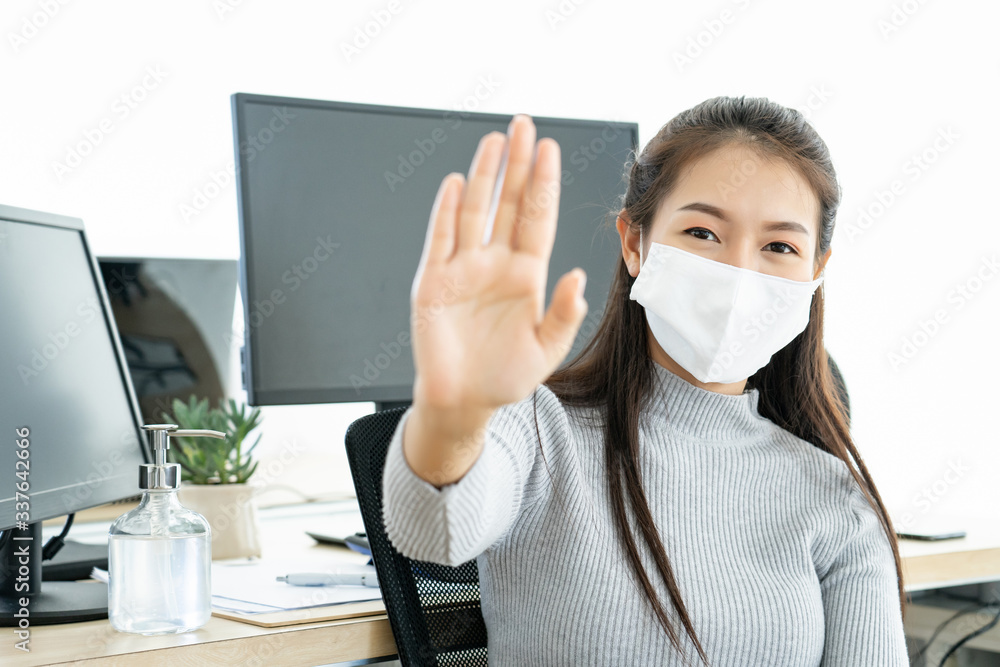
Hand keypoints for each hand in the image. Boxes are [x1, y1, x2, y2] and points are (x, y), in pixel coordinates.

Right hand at [410, 114, 588, 412]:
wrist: (462, 403)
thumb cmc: (504, 378)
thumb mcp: (546, 351)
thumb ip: (563, 315)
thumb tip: (577, 277)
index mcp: (526, 276)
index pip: (538, 219)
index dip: (545, 185)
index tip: (551, 150)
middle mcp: (495, 264)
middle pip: (508, 204)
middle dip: (518, 166)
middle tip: (524, 126)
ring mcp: (463, 270)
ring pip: (475, 212)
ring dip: (485, 177)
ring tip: (495, 142)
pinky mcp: (433, 283)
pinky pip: (440, 240)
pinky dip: (446, 213)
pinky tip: (456, 184)